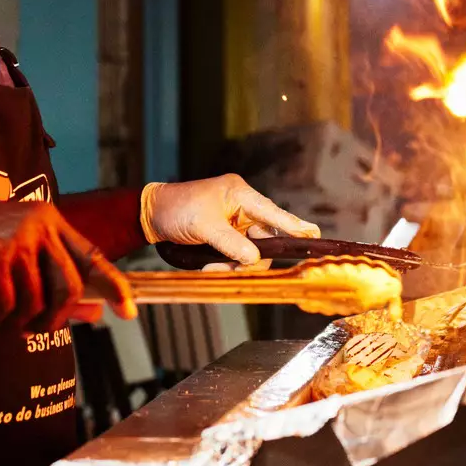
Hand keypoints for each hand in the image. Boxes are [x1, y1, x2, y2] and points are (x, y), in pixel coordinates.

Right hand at [0, 200, 135, 332]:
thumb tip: (92, 311)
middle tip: (32, 330)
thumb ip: (50, 277)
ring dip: (18, 322)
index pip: (92, 255)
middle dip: (53, 319)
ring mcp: (17, 239)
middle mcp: (38, 224)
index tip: (129, 312)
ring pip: (38, 302)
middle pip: (69, 287)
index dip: (115, 285)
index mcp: (47, 218)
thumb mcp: (12, 255)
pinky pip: (8, 306)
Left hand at [141, 174, 319, 265]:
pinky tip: (211, 266)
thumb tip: (255, 259)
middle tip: (232, 270)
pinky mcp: (226, 234)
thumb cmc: (177, 209)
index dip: (295, 226)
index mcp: (240, 194)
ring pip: (251, 250)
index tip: (313, 236)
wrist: (152, 214)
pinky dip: (227, 263)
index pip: (274, 212)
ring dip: (235, 264)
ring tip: (212, 267)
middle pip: (265, 238)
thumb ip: (231, 244)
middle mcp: (242, 207)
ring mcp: (234, 222)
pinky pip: (237, 253)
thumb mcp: (203, 226)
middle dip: (251, 258)